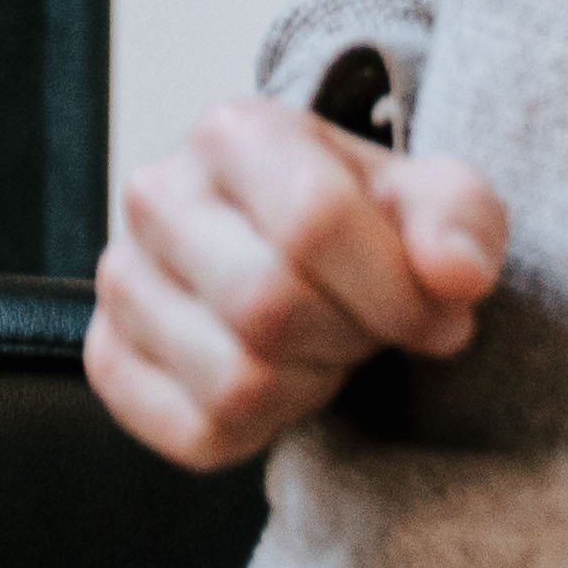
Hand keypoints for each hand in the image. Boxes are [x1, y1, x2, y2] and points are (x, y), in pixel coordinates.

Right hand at [84, 96, 508, 472]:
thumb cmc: (372, 221)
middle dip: (352, 338)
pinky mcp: (109, 360)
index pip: (315, 224)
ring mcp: (123, 282)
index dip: (397, 291)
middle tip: (373, 330)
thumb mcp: (436, 201)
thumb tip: (455, 275)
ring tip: (326, 346)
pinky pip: (198, 433)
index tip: (438, 315)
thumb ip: (459, 223)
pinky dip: (264, 430)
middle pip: (269, 308)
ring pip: (235, 383)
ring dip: (312, 385)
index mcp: (236, 133)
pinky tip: (283, 380)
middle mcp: (158, 198)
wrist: (308, 254)